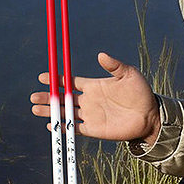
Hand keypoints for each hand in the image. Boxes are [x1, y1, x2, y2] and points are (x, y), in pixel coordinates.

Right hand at [30, 52, 160, 143]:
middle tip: (33, 96)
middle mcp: (89, 100)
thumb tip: (100, 54)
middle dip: (48, 97)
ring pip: (65, 112)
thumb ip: (114, 65)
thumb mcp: (128, 74)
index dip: (56, 79)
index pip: (70, 82)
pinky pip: (75, 128)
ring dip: (50, 110)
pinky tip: (51, 124)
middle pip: (63, 98)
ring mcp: (90, 115)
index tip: (43, 77)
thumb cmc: (140, 92)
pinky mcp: (94, 129)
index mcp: (94, 86)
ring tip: (35, 108)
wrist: (150, 115)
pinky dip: (63, 126)